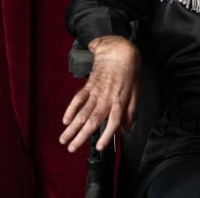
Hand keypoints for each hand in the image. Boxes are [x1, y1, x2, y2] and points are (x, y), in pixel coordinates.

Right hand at [59, 35, 139, 152]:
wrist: (119, 51)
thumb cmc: (129, 71)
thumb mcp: (136, 92)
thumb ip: (130, 111)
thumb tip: (127, 128)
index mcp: (119, 101)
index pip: (113, 121)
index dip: (106, 135)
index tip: (100, 147)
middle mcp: (106, 98)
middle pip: (92, 120)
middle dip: (81, 136)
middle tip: (71, 148)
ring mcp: (95, 92)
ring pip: (82, 112)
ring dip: (72, 127)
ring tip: (63, 139)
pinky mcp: (88, 85)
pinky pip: (78, 98)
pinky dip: (70, 109)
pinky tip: (65, 120)